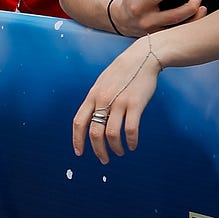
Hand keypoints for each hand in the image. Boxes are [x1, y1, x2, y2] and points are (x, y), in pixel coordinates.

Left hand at [72, 37, 164, 163]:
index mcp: (92, 96)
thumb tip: (90, 118)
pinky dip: (131, 142)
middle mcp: (103, 100)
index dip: (77, 139)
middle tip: (104, 160)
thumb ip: (95, 100)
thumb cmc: (121, 72)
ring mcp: (119, 102)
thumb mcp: (102, 83)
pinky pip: (131, 129)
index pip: (79, 122)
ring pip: (112, 134)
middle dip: (98, 150)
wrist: (141, 58)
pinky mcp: (136, 104)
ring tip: (120, 153)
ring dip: (115, 148)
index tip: (79, 153)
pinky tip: (133, 145)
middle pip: (94, 132)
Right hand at [113, 0, 206, 35]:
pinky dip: (191, 25)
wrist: (123, 23)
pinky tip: (199, 17)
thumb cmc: (130, 2)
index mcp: (139, 7)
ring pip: (179, 28)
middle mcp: (147, 21)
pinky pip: (179, 33)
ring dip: (194, 18)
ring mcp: (156, 32)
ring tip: (202, 8)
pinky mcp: (162, 37)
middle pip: (172, 16)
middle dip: (188, 8)